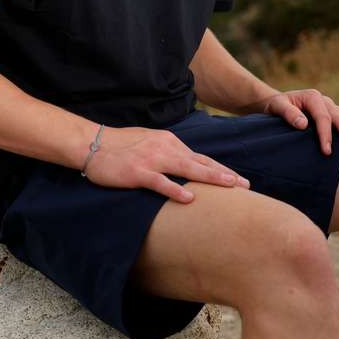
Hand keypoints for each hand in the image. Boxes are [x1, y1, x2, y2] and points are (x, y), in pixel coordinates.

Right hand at [82, 125, 250, 203]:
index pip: (200, 157)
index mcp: (169, 142)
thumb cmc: (119, 145)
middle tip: (246, 185)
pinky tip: (190, 197)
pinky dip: (175, 189)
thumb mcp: (149, 142)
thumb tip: (184, 164)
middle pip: (200, 162)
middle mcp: (165, 148)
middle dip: (225, 174)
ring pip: (187, 168)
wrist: (92, 143)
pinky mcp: (138, 172)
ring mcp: (152, 159)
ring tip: (230, 187)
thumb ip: (167, 151)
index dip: (220, 169)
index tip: (238, 180)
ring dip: (210, 177)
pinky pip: (160, 181)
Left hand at [259, 89, 338, 154]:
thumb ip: (288, 114)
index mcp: (312, 97)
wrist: (276, 103)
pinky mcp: (333, 112)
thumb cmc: (275, 106)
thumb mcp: (276, 107)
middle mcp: (324, 100)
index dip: (325, 134)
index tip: (327, 151)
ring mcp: (330, 105)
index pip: (322, 117)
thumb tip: (303, 124)